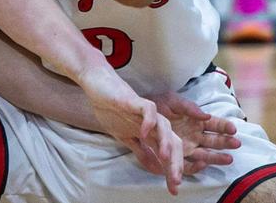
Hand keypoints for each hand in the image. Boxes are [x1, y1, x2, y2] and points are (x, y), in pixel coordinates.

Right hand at [78, 64, 183, 194]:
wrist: (99, 85)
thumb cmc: (112, 109)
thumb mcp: (126, 137)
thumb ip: (141, 152)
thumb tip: (155, 170)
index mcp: (152, 133)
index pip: (168, 154)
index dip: (171, 171)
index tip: (173, 190)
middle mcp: (154, 123)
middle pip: (173, 143)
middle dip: (175, 163)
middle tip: (175, 181)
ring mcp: (146, 112)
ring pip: (165, 127)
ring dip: (165, 143)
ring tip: (164, 158)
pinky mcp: (135, 100)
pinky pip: (148, 110)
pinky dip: (148, 121)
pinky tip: (144, 133)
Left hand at [141, 91, 239, 176]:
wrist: (141, 114)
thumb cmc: (159, 104)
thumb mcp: (173, 101)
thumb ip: (189, 107)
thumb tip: (206, 115)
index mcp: (197, 120)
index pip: (215, 124)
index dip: (224, 126)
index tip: (233, 128)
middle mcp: (195, 135)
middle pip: (214, 140)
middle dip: (225, 142)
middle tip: (236, 144)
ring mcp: (188, 146)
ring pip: (205, 154)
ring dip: (217, 157)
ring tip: (229, 159)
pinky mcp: (178, 156)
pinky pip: (189, 163)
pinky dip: (197, 165)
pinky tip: (204, 164)